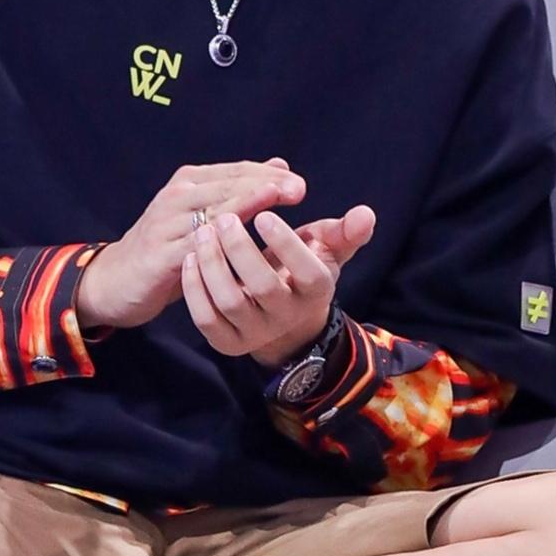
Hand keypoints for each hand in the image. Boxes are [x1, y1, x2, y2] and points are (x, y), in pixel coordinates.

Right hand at [76, 159, 306, 331]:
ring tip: (275, 198)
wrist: (116, 279)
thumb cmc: (168, 246)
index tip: (299, 184)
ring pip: (213, 210)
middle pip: (228, 185)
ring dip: (246, 202)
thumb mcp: (204, 215)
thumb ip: (239, 191)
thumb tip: (279, 166)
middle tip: (298, 189)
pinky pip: (194, 246)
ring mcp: (166, 223)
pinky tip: (239, 241)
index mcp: (190, 183)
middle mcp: (178, 196)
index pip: (236, 172)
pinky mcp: (160, 254)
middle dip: (265, 185)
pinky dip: (218, 240)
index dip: (269, 175)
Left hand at [181, 204, 375, 365]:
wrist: (282, 320)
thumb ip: (345, 232)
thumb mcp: (326, 250)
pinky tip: (189, 258)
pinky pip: (206, 319)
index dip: (287, 244)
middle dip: (241, 250)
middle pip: (263, 287)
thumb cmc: (301, 269)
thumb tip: (365, 214)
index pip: (307, 272)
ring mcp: (255, 332)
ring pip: (230, 303)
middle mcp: (286, 316)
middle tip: (225, 219)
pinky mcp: (227, 342)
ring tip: (203, 231)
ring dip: (212, 265)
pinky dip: (194, 288)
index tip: (266, 213)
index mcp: (315, 291)